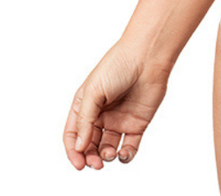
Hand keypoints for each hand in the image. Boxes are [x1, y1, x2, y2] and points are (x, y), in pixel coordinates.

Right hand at [63, 40, 172, 169]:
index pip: (73, 134)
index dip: (73, 151)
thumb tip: (80, 147)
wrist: (148, 56)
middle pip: (90, 144)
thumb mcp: (93, 91)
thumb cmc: (118, 65)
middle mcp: (101, 114)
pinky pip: (130, 146)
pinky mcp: (137, 123)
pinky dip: (125, 156)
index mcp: (85, 105)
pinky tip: (123, 154)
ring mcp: (119, 119)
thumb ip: (85, 120)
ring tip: (109, 154)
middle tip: (94, 164)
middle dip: (89, 157)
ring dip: (106, 157)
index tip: (78, 163)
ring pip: (107, 148)